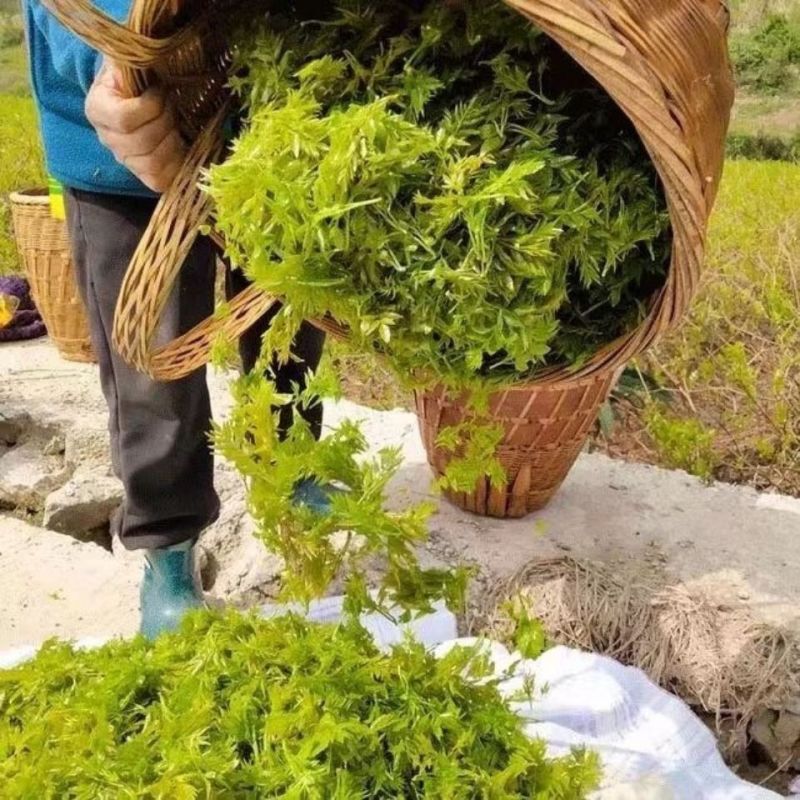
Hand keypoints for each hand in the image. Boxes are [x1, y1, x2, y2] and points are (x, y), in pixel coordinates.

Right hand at [85, 62, 185, 193]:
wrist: (136, 98)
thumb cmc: (136, 80)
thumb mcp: (129, 65)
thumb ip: (131, 65)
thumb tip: (145, 60)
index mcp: (97, 109)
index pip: (124, 120)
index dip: (151, 107)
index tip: (160, 92)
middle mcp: (107, 139)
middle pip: (142, 143)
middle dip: (166, 123)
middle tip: (172, 109)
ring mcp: (125, 160)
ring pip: (153, 163)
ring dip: (173, 143)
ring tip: (176, 126)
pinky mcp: (143, 175)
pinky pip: (159, 180)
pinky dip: (176, 165)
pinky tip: (180, 147)